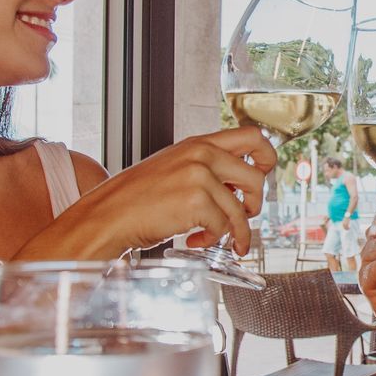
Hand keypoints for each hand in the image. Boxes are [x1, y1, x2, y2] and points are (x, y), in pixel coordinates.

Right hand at [27, 128, 275, 258]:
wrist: (108, 215)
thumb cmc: (136, 198)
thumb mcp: (173, 168)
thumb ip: (205, 169)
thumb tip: (237, 186)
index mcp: (198, 143)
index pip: (252, 135)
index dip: (267, 157)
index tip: (264, 174)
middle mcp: (201, 154)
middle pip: (257, 176)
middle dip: (256, 203)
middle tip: (244, 215)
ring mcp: (199, 176)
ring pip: (241, 209)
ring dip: (233, 231)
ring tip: (216, 238)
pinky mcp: (196, 201)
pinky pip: (223, 227)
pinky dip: (213, 240)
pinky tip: (194, 240)